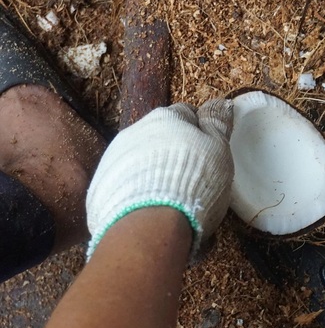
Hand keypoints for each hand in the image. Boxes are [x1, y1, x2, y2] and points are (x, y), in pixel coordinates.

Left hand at [86, 99, 233, 258]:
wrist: (150, 225)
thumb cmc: (194, 182)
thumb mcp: (218, 151)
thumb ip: (218, 125)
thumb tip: (221, 102)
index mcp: (166, 118)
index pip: (187, 114)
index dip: (201, 133)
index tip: (210, 154)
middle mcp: (136, 130)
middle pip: (161, 136)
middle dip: (175, 152)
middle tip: (192, 179)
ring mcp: (113, 157)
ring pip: (141, 159)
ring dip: (154, 171)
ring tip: (169, 199)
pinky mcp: (101, 186)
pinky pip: (125, 183)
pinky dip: (137, 191)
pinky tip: (150, 210)